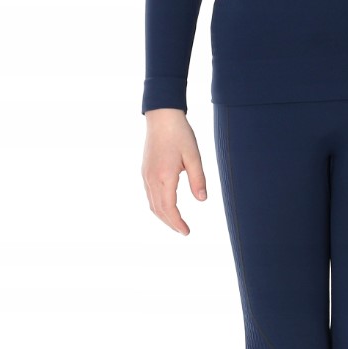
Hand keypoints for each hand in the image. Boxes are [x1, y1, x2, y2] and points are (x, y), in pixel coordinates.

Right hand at [141, 108, 207, 234]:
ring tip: (176, 222)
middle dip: (171, 223)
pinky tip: (167, 205)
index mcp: (164, 176)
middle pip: (159, 210)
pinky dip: (158, 205)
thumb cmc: (180, 133)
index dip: (177, 223)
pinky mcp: (145, 170)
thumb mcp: (193, 155)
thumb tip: (202, 200)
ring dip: (163, 216)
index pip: (169, 208)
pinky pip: (150, 194)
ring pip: (152, 204)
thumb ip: (198, 178)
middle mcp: (151, 178)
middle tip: (184, 231)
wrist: (161, 116)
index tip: (186, 232)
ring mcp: (146, 175)